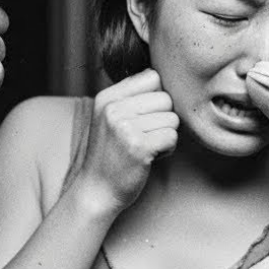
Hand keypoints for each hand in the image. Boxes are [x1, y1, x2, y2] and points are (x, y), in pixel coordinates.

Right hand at [75, 68, 178, 217]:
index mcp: (107, 97)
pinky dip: (167, 149)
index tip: (144, 116)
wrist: (95, 192)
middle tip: (144, 136)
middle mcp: (114, 109)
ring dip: (165, 135)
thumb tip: (161, 78)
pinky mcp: (139, 147)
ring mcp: (125, 128)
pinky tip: (150, 157)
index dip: (155, 97)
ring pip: (172, 118)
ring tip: (146, 147)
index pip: (151, 77)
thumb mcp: (109, 117)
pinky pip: (172, 136)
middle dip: (162, 118)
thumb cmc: (109, 154)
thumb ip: (130, 96)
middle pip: (165, 98)